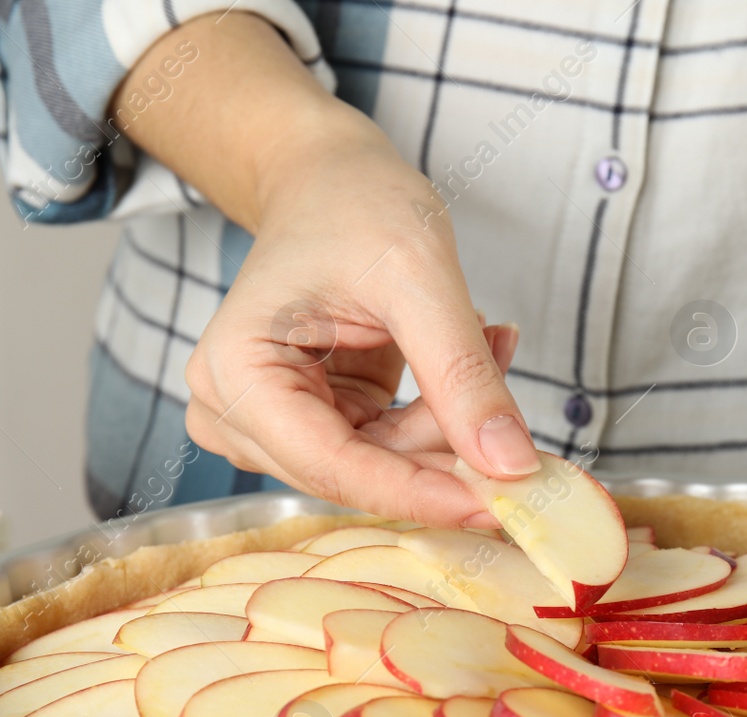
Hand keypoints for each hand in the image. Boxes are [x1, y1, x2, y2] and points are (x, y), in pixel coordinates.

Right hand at [120, 15, 539, 526]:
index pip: (333, 467)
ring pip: (386, 465)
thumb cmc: (353, 204)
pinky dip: (442, 410)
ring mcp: (274, 424)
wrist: (329, 178)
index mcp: (235, 375)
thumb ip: (462, 375)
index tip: (500, 508)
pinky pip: (393, 448)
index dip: (420, 493)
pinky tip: (473, 348)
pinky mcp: (316, 425)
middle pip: (360, 471)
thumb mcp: (419, 277)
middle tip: (507, 367)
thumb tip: (511, 467)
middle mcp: (236, 413)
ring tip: (490, 336)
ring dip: (450, 417)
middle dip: (444, 438)